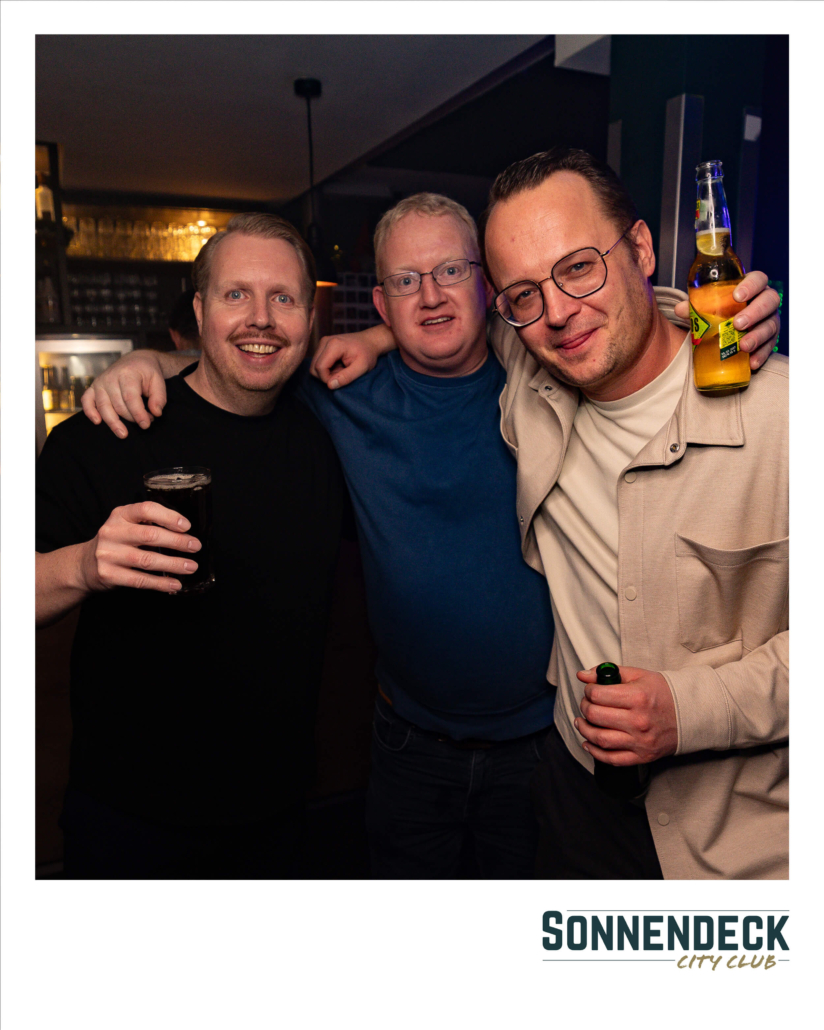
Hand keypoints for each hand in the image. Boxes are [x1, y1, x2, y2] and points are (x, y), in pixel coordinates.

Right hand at [80, 501, 201, 593]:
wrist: (85, 565)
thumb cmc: (116, 542)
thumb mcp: (126, 525)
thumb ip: (149, 523)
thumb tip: (185, 533)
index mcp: (120, 515)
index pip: (146, 510)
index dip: (169, 517)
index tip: (187, 526)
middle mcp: (112, 532)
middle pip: (150, 536)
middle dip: (177, 542)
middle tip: (195, 546)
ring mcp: (108, 554)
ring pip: (147, 560)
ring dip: (173, 564)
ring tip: (191, 567)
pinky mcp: (108, 575)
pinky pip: (139, 580)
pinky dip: (160, 583)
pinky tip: (175, 584)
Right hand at [81, 351, 169, 437]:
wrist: (136, 360)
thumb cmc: (147, 372)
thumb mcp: (158, 381)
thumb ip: (159, 397)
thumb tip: (156, 413)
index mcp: (127, 374)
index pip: (130, 398)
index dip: (138, 414)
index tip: (146, 424)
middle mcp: (110, 377)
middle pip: (118, 405)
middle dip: (131, 418)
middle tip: (144, 423)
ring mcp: (100, 382)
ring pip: (103, 406)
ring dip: (113, 422)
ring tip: (123, 434)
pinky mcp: (94, 387)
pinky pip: (86, 400)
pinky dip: (90, 412)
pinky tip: (97, 422)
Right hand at [310, 323, 394, 388]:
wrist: (369, 341)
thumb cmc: (368, 354)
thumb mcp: (362, 368)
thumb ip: (346, 377)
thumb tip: (330, 385)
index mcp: (333, 345)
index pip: (320, 368)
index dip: (327, 379)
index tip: (341, 380)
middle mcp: (324, 341)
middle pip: (314, 367)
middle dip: (326, 376)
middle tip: (342, 375)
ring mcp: (322, 342)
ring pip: (314, 366)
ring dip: (326, 373)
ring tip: (341, 370)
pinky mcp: (322, 345)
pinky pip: (318, 362)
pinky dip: (327, 369)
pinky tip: (338, 366)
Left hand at [574, 665, 677, 765]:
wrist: (690, 715)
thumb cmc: (664, 694)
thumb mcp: (639, 675)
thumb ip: (610, 673)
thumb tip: (583, 675)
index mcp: (637, 697)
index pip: (598, 695)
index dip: (588, 691)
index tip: (590, 691)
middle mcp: (638, 721)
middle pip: (595, 716)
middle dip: (585, 708)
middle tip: (586, 704)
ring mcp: (640, 741)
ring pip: (600, 739)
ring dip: (584, 730)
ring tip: (582, 722)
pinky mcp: (642, 756)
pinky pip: (612, 759)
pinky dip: (596, 752)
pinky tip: (589, 743)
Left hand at [674, 270, 780, 369]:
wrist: (729, 330)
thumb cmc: (721, 312)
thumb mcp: (708, 307)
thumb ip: (696, 306)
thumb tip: (680, 309)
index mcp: (752, 288)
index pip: (758, 279)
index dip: (751, 285)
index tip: (737, 296)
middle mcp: (765, 302)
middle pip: (770, 301)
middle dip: (755, 312)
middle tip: (738, 323)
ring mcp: (770, 320)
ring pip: (771, 325)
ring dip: (758, 336)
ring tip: (743, 346)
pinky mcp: (771, 340)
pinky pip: (770, 347)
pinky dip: (761, 355)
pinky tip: (752, 362)